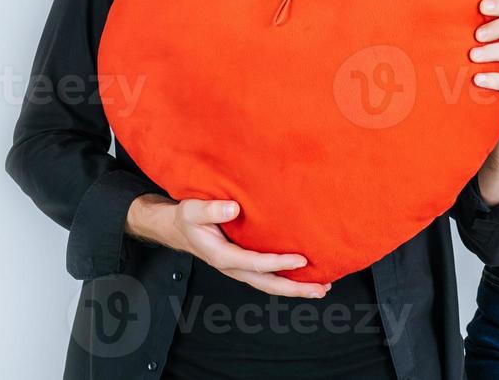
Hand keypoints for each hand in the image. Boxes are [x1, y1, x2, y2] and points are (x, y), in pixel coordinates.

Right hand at [126, 195, 330, 298]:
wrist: (177, 227)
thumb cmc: (187, 218)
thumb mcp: (192, 211)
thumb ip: (211, 210)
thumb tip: (233, 209)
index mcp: (222, 256)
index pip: (255, 264)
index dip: (279, 263)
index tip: (301, 260)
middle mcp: (233, 267)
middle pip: (268, 284)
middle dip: (295, 288)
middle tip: (320, 289)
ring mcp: (239, 268)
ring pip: (269, 283)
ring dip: (294, 287)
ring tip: (321, 288)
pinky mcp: (244, 264)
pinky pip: (267, 275)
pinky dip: (286, 278)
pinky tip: (304, 275)